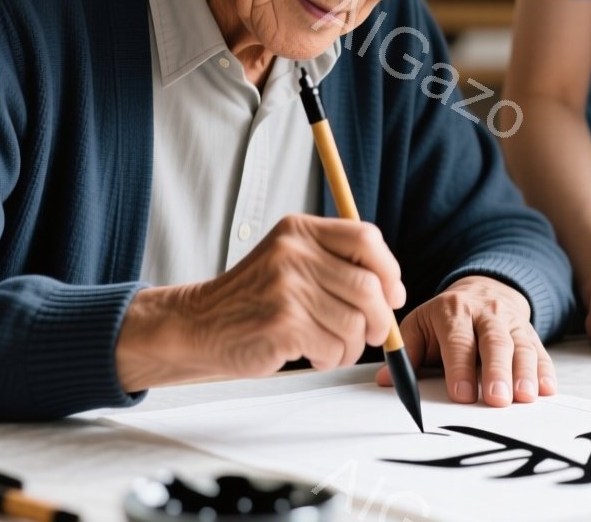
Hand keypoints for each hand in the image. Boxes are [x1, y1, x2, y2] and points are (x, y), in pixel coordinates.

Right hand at [115, 215, 404, 389]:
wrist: (198, 325)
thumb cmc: (252, 299)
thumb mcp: (288, 260)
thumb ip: (333, 263)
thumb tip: (391, 291)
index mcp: (299, 231)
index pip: (366, 239)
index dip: (389, 270)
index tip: (392, 295)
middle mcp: (293, 253)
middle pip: (369, 287)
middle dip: (380, 319)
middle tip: (374, 334)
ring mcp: (287, 288)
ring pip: (355, 323)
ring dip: (353, 346)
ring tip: (332, 348)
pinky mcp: (284, 325)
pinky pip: (334, 348)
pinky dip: (332, 359)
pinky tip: (313, 356)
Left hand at [375, 276, 554, 406]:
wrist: (483, 289)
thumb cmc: (445, 318)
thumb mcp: (420, 326)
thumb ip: (405, 353)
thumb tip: (387, 380)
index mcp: (452, 311)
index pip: (457, 339)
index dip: (459, 367)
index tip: (461, 394)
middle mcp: (485, 313)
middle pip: (494, 341)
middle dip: (496, 372)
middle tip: (497, 400)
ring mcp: (511, 322)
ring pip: (521, 346)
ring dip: (525, 373)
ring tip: (525, 397)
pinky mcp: (530, 332)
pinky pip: (540, 350)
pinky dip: (545, 371)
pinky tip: (546, 389)